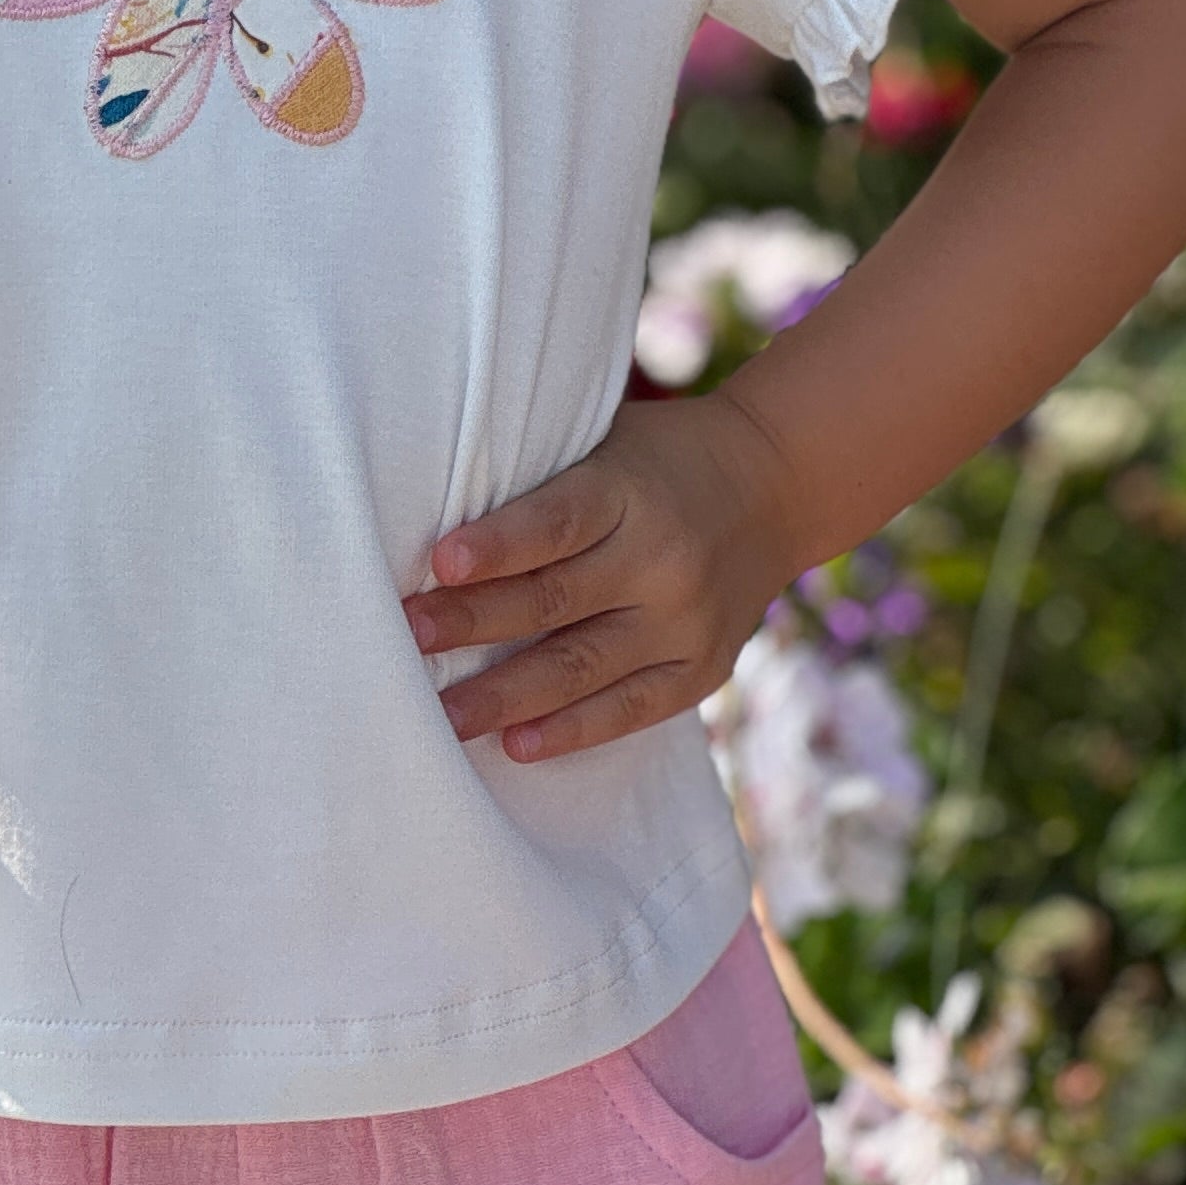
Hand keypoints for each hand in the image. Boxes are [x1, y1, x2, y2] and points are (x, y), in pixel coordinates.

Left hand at [402, 392, 801, 763]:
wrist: (776, 485)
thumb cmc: (654, 457)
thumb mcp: (605, 440)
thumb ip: (540, 476)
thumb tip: (429, 506)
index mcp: (628, 491)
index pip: (556, 522)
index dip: (498, 545)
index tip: (438, 562)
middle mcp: (661, 559)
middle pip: (556, 599)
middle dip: (474, 623)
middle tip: (408, 638)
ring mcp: (686, 621)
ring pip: (584, 666)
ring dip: (506, 694)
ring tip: (443, 716)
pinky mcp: (703, 667)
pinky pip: (632, 708)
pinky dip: (572, 729)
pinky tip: (517, 744)